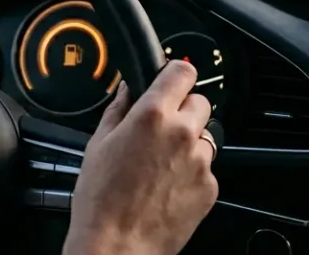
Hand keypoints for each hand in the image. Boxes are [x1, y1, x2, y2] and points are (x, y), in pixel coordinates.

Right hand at [64, 60, 217, 254]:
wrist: (117, 247)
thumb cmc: (100, 201)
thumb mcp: (98, 144)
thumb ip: (118, 109)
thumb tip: (128, 89)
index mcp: (152, 115)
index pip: (183, 71)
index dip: (177, 74)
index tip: (172, 81)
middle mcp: (181, 133)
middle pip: (200, 101)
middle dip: (184, 110)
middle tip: (163, 129)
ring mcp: (200, 161)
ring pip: (205, 135)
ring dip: (189, 142)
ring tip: (163, 164)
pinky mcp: (210, 186)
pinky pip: (206, 168)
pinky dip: (192, 173)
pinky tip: (168, 187)